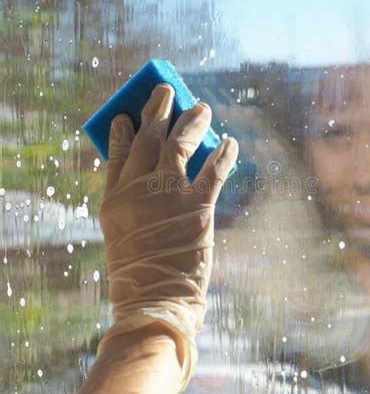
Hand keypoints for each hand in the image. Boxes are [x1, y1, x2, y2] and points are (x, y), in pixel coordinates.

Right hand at [97, 83, 237, 390]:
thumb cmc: (139, 272)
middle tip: (166, 91)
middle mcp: (139, 190)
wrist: (157, 301)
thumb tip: (154, 174)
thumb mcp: (122, 234)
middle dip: (157, 109)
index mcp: (114, 198)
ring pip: (180, 144)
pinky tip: (230, 141)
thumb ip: (134, 201)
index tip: (127, 114)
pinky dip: (223, 152)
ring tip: (202, 107)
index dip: (123, 129)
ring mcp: (168, 196)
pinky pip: (213, 170)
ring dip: (192, 121)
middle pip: (148, 138)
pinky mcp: (197, 207)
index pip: (117, 152)